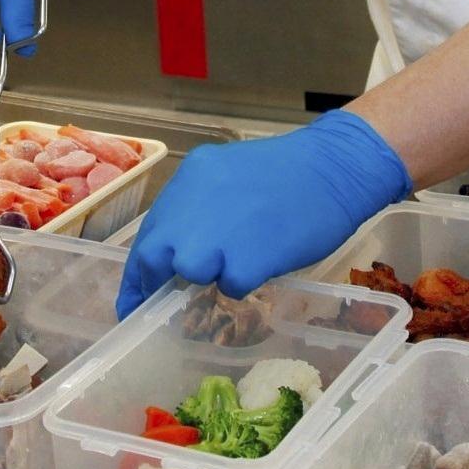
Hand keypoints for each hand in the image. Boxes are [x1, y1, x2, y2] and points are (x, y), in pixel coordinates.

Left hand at [117, 110, 412, 315]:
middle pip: (157, 255)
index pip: (149, 233)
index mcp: (190, 179)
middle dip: (158, 281)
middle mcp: (194, 203)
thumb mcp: (228, 176)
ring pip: (189, 270)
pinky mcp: (247, 258)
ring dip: (206, 276)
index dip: (139, 270)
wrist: (336, 166)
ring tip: (235, 263)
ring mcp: (218, 232)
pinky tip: (263, 263)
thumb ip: (198, 208)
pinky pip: (229, 285)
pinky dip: (241, 282)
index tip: (132, 299)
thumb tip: (179, 249)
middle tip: (161, 302)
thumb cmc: (290, 171)